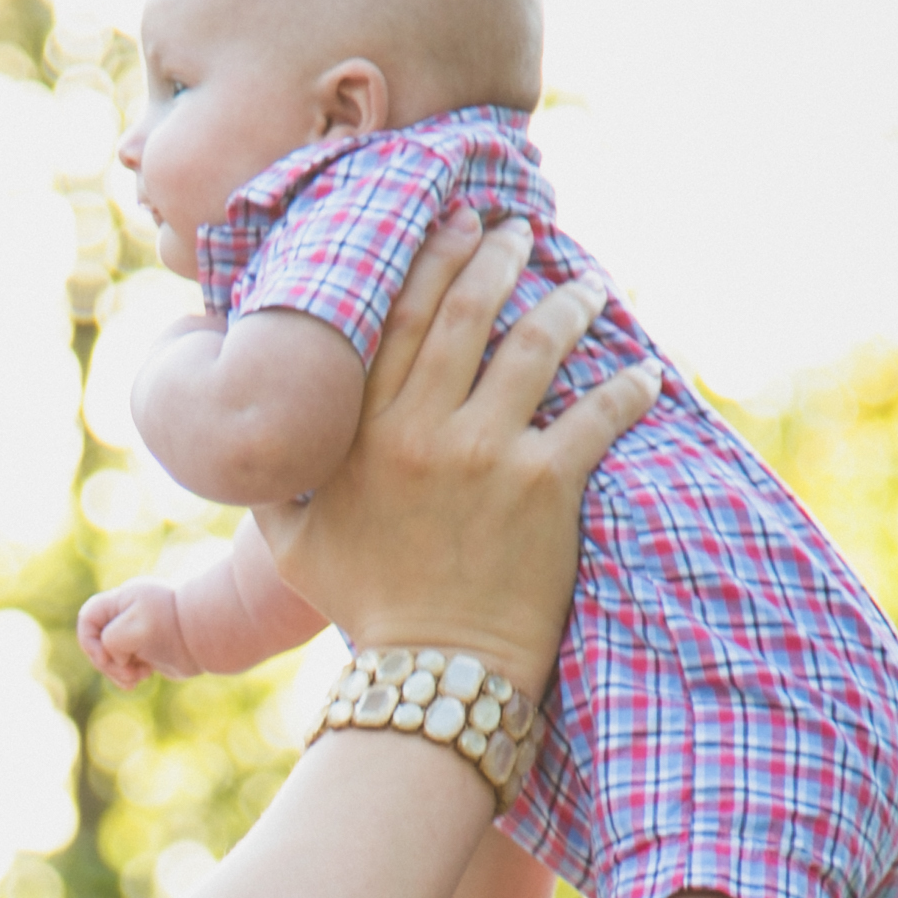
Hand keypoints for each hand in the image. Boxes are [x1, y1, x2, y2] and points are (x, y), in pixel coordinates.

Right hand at [78, 580, 195, 686]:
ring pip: (111, 657)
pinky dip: (130, 675)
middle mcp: (127, 615)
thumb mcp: (136, 628)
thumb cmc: (174, 627)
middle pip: (98, 642)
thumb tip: (117, 657)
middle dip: (108, 663)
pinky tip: (146, 677)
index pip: (87, 618)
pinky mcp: (147, 650)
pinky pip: (126, 665)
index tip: (107, 657)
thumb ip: (112, 640)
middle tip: (128, 674)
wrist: (209, 636)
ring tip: (139, 678)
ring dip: (119, 672)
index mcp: (122, 600)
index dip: (89, 641)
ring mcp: (136, 633)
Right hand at [273, 208, 657, 695]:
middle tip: (520, 230)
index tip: (458, 224)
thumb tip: (250, 428)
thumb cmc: (363, 606)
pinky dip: (628, 388)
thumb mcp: (290, 542)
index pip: (399, 315)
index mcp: (360, 432)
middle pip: (468, 310)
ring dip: (567, 302)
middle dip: (498, 255)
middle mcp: (421, 430)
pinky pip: (598, 413)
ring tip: (588, 286)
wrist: (431, 673)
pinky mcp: (547, 486)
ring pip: (535, 344)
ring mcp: (486, 454)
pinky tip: (647, 374)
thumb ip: (272, 478)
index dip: (432, 256)